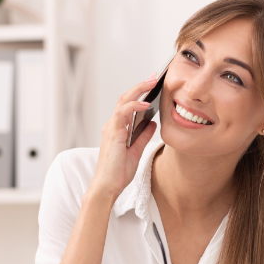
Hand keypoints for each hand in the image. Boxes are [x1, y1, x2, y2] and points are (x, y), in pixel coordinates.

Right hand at [89, 76, 157, 200]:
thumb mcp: (136, 151)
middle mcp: (112, 125)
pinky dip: (134, 106)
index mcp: (117, 129)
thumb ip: (143, 136)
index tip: (153, 84)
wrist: (108, 186)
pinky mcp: (113, 133)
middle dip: (141, 86)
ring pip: (123, 101)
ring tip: (152, 82)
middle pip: (125, 98)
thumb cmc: (118, 172)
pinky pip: (122, 113)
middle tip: (155, 76)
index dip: (140, 93)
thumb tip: (152, 123)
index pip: (128, 105)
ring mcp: (111, 127)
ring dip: (138, 90)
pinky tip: (146, 104)